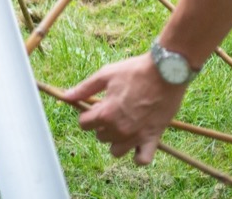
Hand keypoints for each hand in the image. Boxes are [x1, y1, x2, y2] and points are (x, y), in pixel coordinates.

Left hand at [66, 54, 187, 164]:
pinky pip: (142, 160)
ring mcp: (136, 136)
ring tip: (124, 125)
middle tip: (114, 110)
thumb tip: (65, 97)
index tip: (97, 107)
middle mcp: (119, 129)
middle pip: (100, 137)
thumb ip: (84, 88)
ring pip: (116, 151)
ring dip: (116, 140)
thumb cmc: (134, 71)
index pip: (84, 124)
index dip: (88, 115)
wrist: (166, 72)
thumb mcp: (106, 74)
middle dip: (102, 125)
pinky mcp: (153, 138)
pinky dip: (138, 155)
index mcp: (105, 113)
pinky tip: (137, 143)